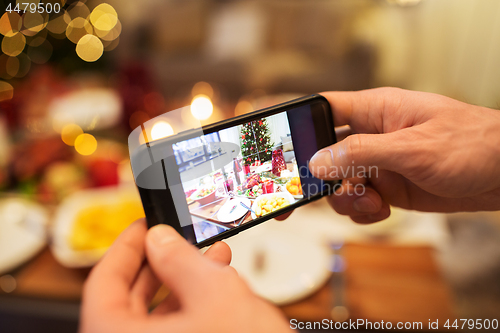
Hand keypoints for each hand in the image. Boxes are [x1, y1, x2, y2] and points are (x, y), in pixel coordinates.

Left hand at [80, 220, 290, 332]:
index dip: (122, 249)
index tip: (140, 227)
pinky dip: (193, 307)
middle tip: (173, 238)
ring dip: (181, 283)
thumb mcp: (216, 296)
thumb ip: (180, 260)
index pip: (102, 286)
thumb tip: (159, 239)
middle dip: (157, 264)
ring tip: (209, 256)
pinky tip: (217, 285)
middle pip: (127, 303)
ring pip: (155, 320)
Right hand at [308, 88, 499, 222]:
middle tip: (298, 194)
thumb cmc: (471, 144)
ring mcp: (379, 164)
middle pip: (324, 153)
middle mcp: (372, 137)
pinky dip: (362, 211)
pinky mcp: (388, 189)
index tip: (279, 147)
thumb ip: (360, 154)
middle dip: (313, 175)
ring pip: (338, 184)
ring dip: (344, 199)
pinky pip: (358, 202)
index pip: (325, 109)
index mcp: (375, 111)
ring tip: (370, 202)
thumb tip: (317, 164)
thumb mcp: (412, 148)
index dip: (299, 124)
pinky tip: (380, 210)